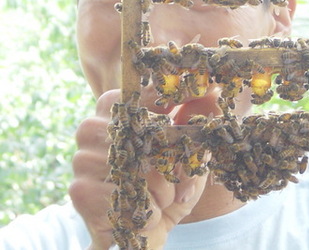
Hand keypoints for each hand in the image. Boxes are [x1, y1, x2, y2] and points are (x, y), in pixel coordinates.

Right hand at [70, 89, 206, 248]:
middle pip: (144, 129)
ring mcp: (83, 158)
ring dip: (162, 187)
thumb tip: (213, 90)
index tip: (203, 93)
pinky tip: (148, 213)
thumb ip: (198, 120)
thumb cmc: (169, 185)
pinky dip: (147, 207)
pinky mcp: (80, 189)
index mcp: (117, 110)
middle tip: (180, 175)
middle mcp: (93, 127)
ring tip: (164, 198)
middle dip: (172, 157)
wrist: (148, 232)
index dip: (174, 94)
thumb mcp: (191, 151)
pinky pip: (125, 192)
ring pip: (137, 163)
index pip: (144, 92)